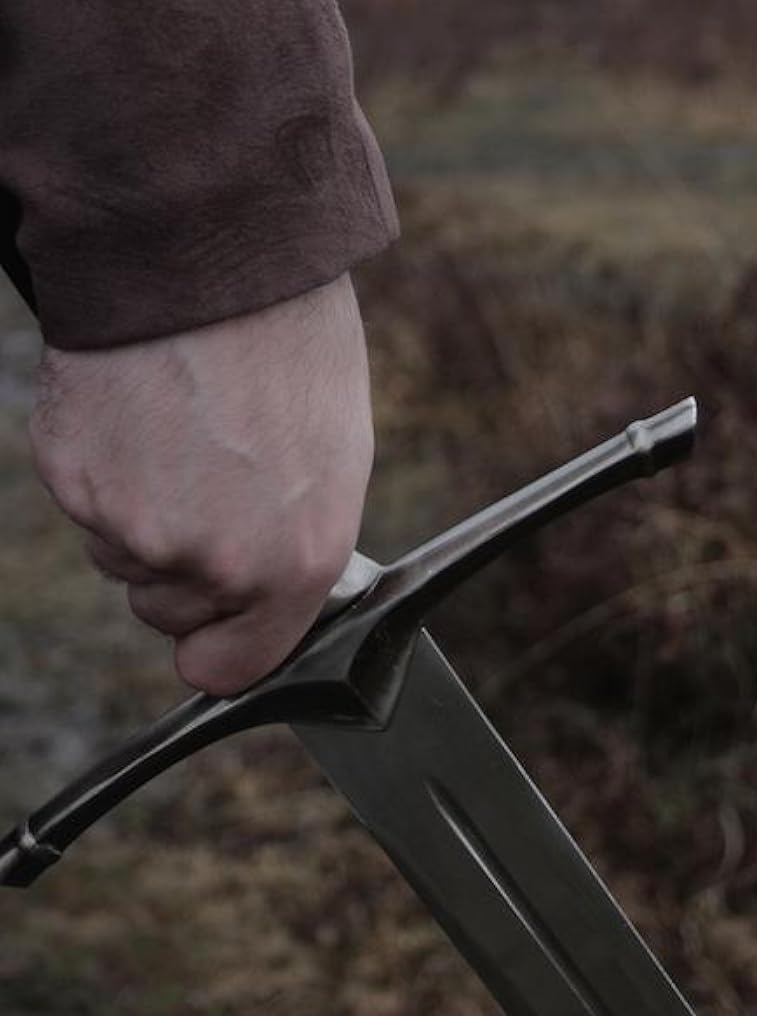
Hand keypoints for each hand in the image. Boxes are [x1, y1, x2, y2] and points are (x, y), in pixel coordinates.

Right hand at [29, 275, 373, 694]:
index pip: (229, 668)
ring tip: (184, 435)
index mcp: (291, 563)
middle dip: (182, 568)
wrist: (219, 259)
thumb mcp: (336, 465)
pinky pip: (87, 505)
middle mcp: (210, 560)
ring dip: (144, 516)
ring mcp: (132, 523)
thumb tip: (265, 584)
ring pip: (122, 558)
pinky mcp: (72, 477)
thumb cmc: (295, 353)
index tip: (215, 628)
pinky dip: (108, 472)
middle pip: (165, 612)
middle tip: (210, 488)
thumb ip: (295, 548)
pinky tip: (144, 416)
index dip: (220, 648)